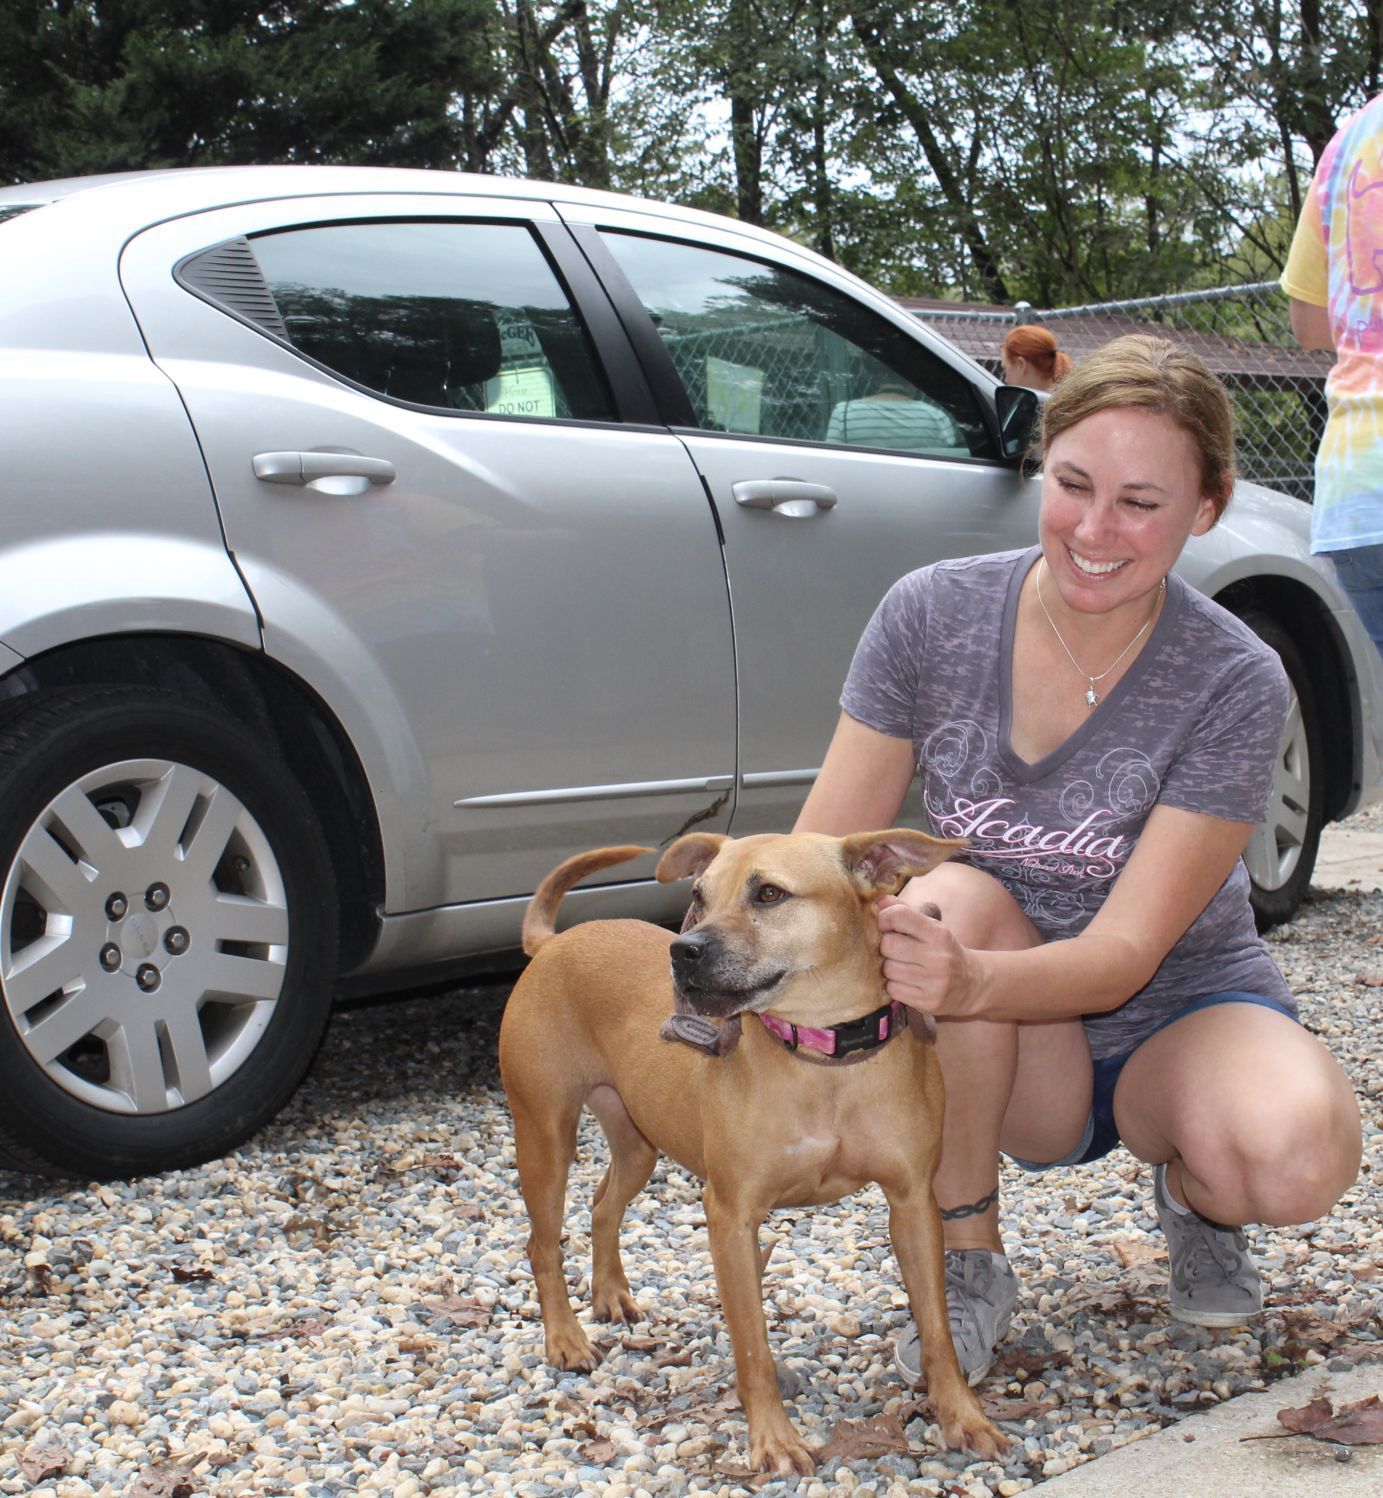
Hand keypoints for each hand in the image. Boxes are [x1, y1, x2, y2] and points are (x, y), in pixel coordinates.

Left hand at [875, 894, 983, 1017]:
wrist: (973, 985)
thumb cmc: (944, 951)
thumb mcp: (931, 928)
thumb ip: (905, 912)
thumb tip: (879, 900)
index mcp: (939, 933)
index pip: (900, 916)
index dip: (884, 919)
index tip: (885, 925)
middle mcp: (938, 957)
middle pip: (888, 945)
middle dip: (885, 947)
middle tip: (894, 950)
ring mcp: (935, 982)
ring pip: (888, 969)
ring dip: (889, 968)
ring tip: (902, 967)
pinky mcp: (928, 1002)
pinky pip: (893, 990)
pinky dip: (894, 986)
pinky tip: (907, 982)